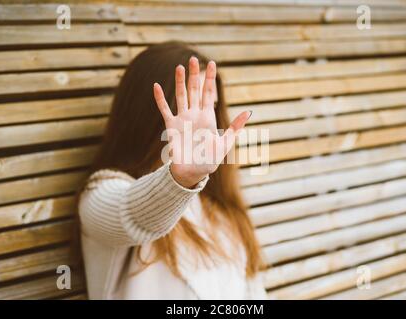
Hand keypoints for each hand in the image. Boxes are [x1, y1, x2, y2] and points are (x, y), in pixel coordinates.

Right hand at [153, 57, 250, 187]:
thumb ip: (235, 127)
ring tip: (179, 66)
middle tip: (193, 59)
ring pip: (181, 95)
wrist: (192, 172)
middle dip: (195, 75)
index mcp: (208, 118)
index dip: (210, 79)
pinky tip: (156, 86)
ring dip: (179, 81)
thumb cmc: (209, 160)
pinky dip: (160, 98)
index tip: (212, 63)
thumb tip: (248, 112)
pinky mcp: (171, 126)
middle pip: (195, 90)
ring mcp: (182, 119)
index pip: (210, 93)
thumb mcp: (225, 143)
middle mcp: (195, 115)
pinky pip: (165, 109)